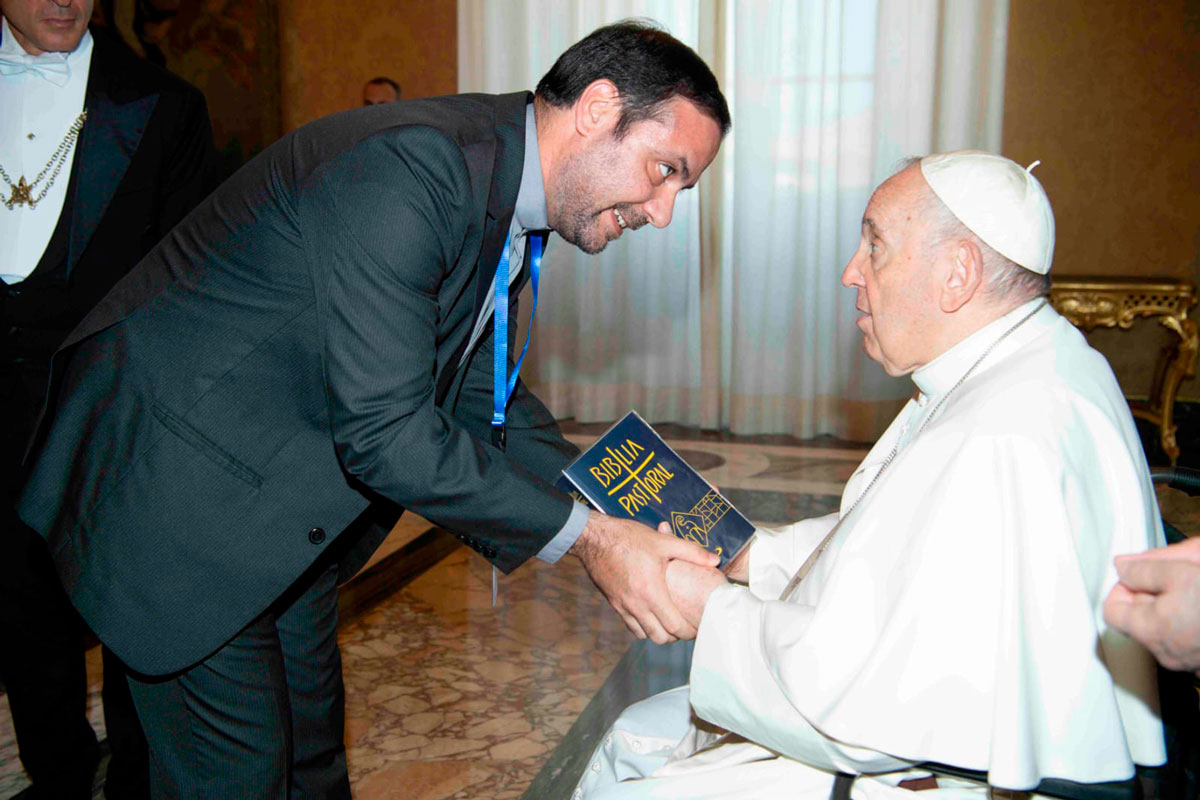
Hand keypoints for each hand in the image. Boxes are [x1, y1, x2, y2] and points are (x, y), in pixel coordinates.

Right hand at [571, 511, 718, 643]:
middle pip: (659, 637)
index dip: (689, 631)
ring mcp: (622, 606)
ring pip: (643, 634)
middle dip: (675, 636)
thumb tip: (714, 560)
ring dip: (658, 633)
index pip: (674, 627)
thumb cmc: (629, 538)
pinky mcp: (613, 603)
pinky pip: (630, 625)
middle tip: (685, 626)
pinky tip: (650, 613)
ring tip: (669, 621)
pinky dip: (642, 626)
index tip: (697, 626)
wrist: (594, 538)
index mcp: (651, 592)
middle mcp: (636, 605)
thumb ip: (691, 551)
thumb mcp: (662, 541)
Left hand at [1103, 538, 1199, 673]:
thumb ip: (1145, 568)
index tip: (1140, 573)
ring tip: (1194, 587)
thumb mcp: (1183, 569)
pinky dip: (1192, 618)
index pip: (1112, 610)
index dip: (1123, 586)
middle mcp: (1168, 652)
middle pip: (1139, 620)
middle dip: (1151, 593)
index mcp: (1154, 629)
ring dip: (1175, 604)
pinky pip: (1187, 636)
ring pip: (1166, 627)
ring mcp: (1189, 661)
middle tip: (1175, 575)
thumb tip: (1122, 566)